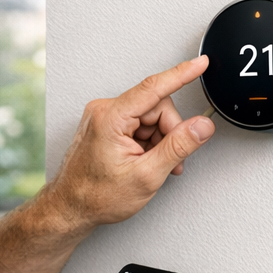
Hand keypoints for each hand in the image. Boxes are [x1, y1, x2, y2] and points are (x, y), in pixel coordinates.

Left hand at [43, 57, 214, 229]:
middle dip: (169, 133)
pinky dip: (149, 143)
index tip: (200, 64)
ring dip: (160, 141)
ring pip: (151, 118)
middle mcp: (104, 111)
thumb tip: (201, 126)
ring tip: (151, 166)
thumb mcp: (146, 175)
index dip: (182, 74)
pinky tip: (145, 161)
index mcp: (111, 118)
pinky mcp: (107, 126)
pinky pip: (139, 125)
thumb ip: (178, 147)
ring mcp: (104, 118)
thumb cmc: (96, 196)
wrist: (71, 209)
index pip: (154, 88)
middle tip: (168, 160)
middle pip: (157, 107)